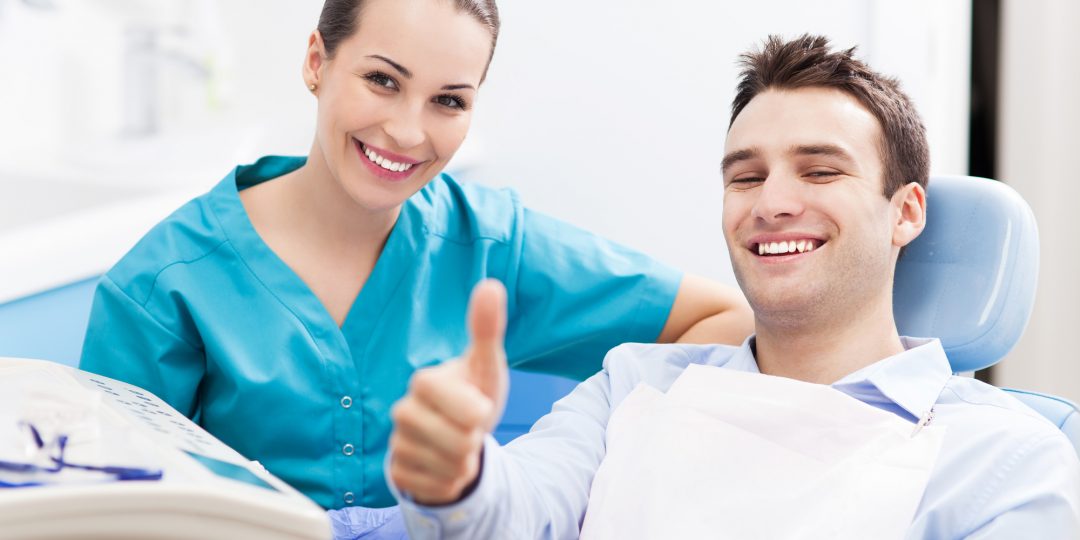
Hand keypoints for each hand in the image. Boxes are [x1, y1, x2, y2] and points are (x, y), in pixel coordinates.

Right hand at [388, 279, 508, 504]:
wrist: (457, 435)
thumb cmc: (473, 394)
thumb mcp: (486, 365)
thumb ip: (487, 328)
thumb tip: (491, 285)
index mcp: (424, 381)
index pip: (460, 407)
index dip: (477, 411)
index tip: (477, 404)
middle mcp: (403, 411)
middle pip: (458, 442)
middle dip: (474, 440)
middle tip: (467, 428)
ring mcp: (397, 444)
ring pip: (450, 467)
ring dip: (465, 461)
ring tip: (458, 444)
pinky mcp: (398, 474)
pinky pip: (439, 487)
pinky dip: (452, 481)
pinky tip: (446, 465)